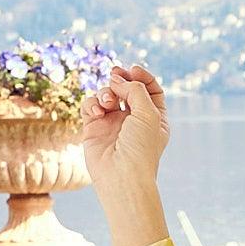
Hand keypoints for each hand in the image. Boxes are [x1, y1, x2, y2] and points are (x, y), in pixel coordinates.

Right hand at [82, 62, 169, 187]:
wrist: (121, 175)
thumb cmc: (141, 148)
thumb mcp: (148, 114)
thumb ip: (136, 90)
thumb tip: (118, 79)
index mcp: (154, 117)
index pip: (150, 89)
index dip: (142, 77)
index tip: (133, 69)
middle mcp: (134, 119)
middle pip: (127, 89)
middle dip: (120, 78)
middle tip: (115, 73)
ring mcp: (113, 123)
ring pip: (106, 94)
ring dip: (106, 92)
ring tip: (108, 103)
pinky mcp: (94, 127)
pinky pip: (90, 105)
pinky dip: (92, 103)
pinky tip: (97, 111)